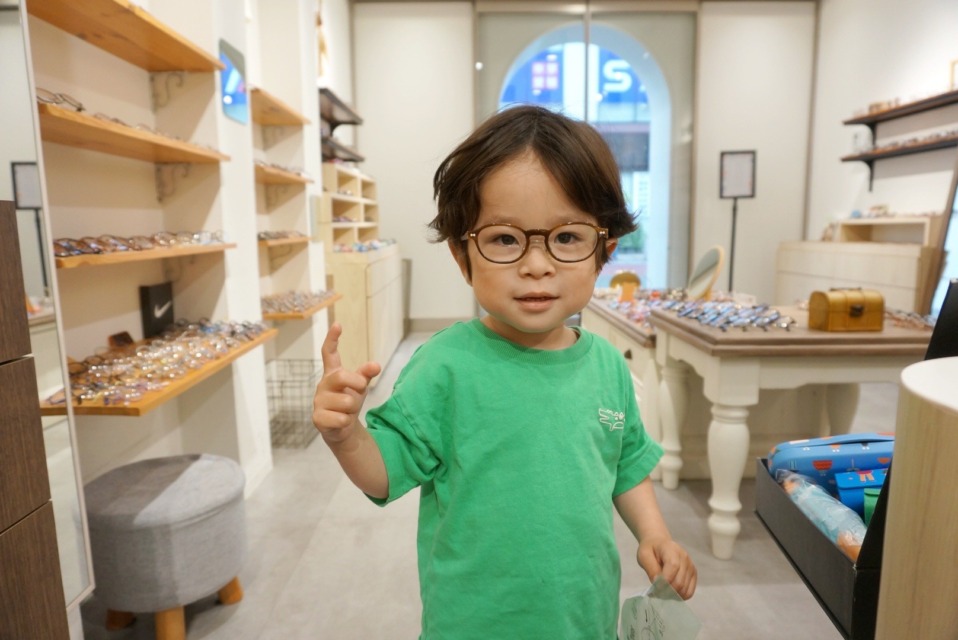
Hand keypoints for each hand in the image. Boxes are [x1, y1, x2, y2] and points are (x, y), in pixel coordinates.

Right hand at [312, 323, 381, 443]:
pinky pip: (340, 418)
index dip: (332, 339)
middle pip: (341, 376)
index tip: (338, 324)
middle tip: (361, 390)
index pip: (329, 353)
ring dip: (353, 408)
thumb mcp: (359, 386)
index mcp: (332, 373)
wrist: (341, 428)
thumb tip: (376, 365)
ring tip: (347, 411)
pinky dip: (346, 421)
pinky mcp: (317, 418)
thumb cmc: (349, 402)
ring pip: (346, 401)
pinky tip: (342, 421)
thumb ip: (366, 374)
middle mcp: (323, 385)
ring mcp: (318, 401)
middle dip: (356, 384)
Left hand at [637, 536, 696, 599]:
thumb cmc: (650, 550)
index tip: (655, 587)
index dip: (665, 580)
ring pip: (685, 589)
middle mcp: (685, 558)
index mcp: (672, 550)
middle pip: (680, 581)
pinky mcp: (693, 574)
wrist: (659, 544)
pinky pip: (690, 592)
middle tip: (657, 591)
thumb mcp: (644, 555)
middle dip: (667, 590)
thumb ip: (651, 569)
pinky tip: (671, 592)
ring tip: (664, 590)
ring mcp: (691, 566)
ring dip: (673, 594)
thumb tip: (658, 584)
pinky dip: (680, 596)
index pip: (673, 567)